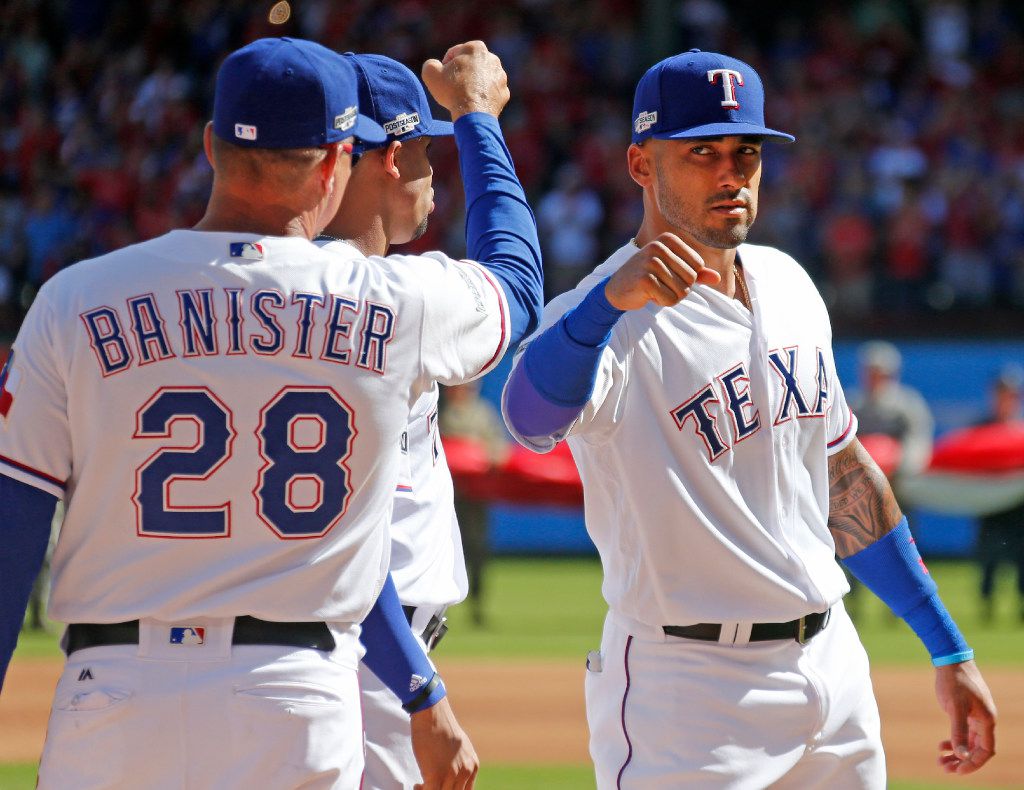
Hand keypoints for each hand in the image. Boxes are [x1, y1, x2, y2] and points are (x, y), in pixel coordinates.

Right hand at [411, 696, 478, 788]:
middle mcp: (466, 772)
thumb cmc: (441, 726)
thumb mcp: (459, 746)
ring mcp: (452, 774)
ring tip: (420, 785)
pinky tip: (417, 785)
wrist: (432, 713)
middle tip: (428, 786)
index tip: (440, 787)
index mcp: (473, 766)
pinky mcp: (436, 775)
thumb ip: (461, 762)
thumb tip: (454, 772)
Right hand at [422, 41, 509, 120]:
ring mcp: (501, 77)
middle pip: (471, 64)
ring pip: (482, 78)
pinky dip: (483, 96)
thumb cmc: (452, 91)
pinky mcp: (504, 93)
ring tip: (463, 95)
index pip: (455, 53)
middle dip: (462, 72)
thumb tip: (434, 65)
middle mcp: (492, 58)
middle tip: (453, 86)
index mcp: (476, 48)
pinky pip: (490, 92)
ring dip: (473, 83)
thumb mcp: (430, 73)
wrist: (473, 114)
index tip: (443, 76)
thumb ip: (430, 64)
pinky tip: (474, 103)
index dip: (446, 64)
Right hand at [604, 232, 720, 310]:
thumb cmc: (648, 277)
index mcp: (668, 240)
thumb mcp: (672, 271)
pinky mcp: (645, 280)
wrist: (617, 288)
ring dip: (671, 297)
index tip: (668, 276)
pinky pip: (670, 299)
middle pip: (691, 278)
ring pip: (682, 291)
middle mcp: (659, 247)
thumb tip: (717, 278)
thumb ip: (696, 273)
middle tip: (661, 285)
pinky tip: (649, 296)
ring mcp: (651, 262)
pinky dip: (662, 302)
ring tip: (655, 290)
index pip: (698, 265)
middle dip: (680, 289)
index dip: (688, 278)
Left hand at [934, 659, 996, 773]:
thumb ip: (958, 731)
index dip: (974, 763)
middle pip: (977, 749)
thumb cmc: (954, 682)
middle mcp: (984, 720)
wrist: (950, 661)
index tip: (957, 771)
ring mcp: (975, 716)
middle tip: (944, 768)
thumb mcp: (954, 707)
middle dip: (962, 761)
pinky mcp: (965, 712)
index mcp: (987, 720)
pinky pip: (963, 733)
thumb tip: (962, 755)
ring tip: (940, 761)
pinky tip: (941, 746)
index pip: (986, 751)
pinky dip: (954, 741)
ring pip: (969, 742)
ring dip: (956, 753)